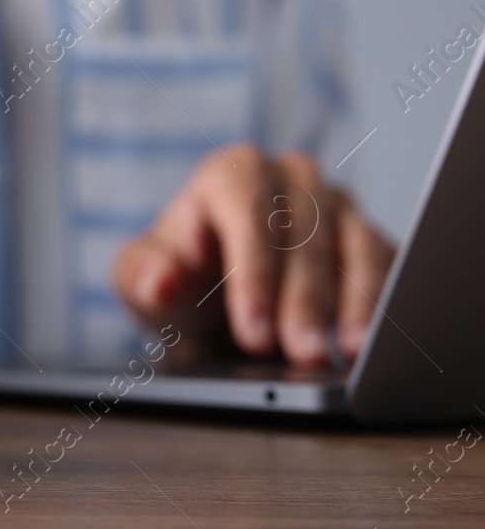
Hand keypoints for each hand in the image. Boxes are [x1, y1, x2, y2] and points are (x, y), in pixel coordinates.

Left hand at [113, 145, 394, 366]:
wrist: (215, 294)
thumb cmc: (181, 280)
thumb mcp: (143, 281)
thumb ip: (141, 275)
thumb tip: (160, 279)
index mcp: (233, 173)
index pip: (248, 214)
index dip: (252, 275)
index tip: (253, 331)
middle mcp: (291, 178)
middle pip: (304, 233)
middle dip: (303, 300)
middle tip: (301, 354)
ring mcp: (338, 205)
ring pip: (354, 247)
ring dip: (353, 303)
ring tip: (344, 354)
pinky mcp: (371, 239)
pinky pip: (387, 267)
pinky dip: (381, 305)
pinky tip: (371, 345)